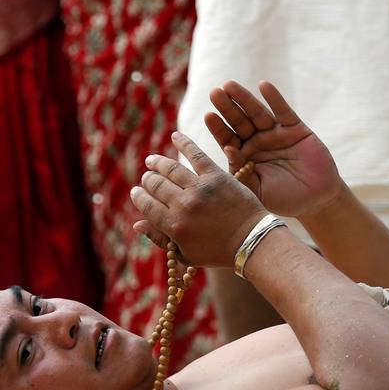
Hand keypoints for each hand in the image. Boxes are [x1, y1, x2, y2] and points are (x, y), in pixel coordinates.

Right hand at [131, 132, 267, 268]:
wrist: (252, 240)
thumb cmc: (218, 251)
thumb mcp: (186, 254)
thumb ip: (160, 239)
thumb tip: (137, 224)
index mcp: (174, 226)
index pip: (148, 205)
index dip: (139, 197)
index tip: (136, 191)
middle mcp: (184, 205)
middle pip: (156, 185)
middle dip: (148, 180)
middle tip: (147, 177)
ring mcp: (200, 189)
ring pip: (171, 169)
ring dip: (158, 162)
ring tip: (152, 160)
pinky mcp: (216, 176)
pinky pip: (196, 154)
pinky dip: (184, 142)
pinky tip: (175, 135)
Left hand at [204, 80, 344, 220]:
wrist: (316, 201)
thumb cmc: (283, 200)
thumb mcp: (256, 191)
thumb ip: (241, 174)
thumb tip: (228, 149)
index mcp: (244, 157)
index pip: (227, 139)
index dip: (218, 128)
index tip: (208, 116)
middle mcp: (257, 142)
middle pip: (238, 122)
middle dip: (227, 108)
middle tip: (215, 93)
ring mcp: (275, 134)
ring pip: (257, 113)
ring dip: (244, 99)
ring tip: (230, 86)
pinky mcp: (295, 129)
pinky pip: (283, 111)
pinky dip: (274, 98)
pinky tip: (263, 86)